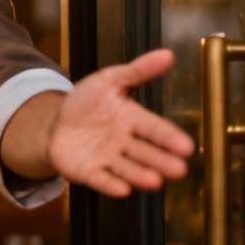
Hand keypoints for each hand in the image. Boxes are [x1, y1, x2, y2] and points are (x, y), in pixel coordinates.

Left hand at [48, 48, 194, 195]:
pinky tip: (121, 189)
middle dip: (161, 161)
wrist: (57, 121)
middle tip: (178, 169)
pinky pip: (101, 179)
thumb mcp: (109, 80)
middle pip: (146, 153)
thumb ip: (137, 71)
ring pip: (128, 169)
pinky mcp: (89, 172)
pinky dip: (110, 185)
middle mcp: (124, 142)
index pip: (155, 129)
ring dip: (140, 175)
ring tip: (154, 181)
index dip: (169, 137)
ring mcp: (107, 159)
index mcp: (133, 119)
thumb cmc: (88, 102)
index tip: (186, 146)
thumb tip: (167, 54)